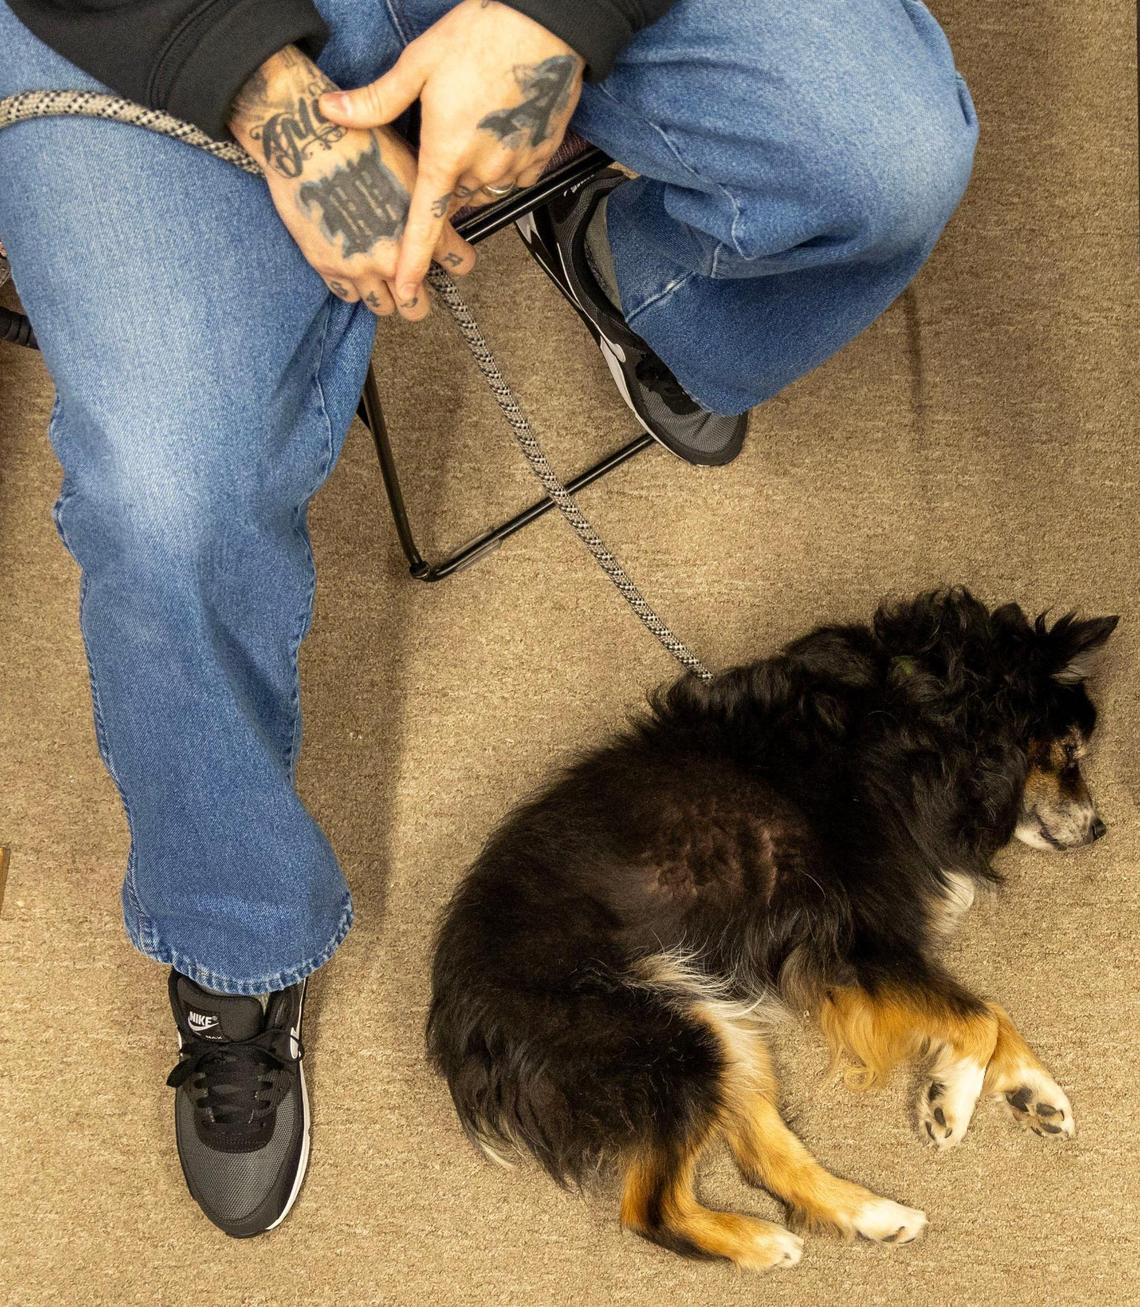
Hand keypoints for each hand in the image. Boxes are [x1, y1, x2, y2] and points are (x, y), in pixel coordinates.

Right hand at [228, 46, 474, 320]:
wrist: (307, 139)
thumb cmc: (360, 140)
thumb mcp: (411, 162)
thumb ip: (426, 199)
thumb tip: (437, 212)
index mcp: (424, 230)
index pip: (460, 264)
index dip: (456, 259)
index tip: (448, 256)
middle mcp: (395, 257)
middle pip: (417, 307)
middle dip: (416, 295)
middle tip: (410, 280)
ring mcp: (360, 267)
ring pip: (383, 308)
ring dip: (385, 296)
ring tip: (380, 277)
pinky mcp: (329, 266)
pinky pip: (349, 296)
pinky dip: (354, 287)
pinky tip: (354, 267)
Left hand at [318, 0, 582, 307]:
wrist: (547, 23)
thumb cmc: (484, 35)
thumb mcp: (419, 62)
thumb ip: (376, 99)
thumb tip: (331, 112)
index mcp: (447, 153)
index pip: (424, 223)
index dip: (413, 261)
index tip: (406, 287)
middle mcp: (482, 169)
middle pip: (453, 201)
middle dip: (443, 183)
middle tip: (443, 140)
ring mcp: (514, 166)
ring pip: (483, 189)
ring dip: (472, 173)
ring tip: (472, 126)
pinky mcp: (539, 157)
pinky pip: (513, 177)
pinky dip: (502, 162)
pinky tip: (499, 127)